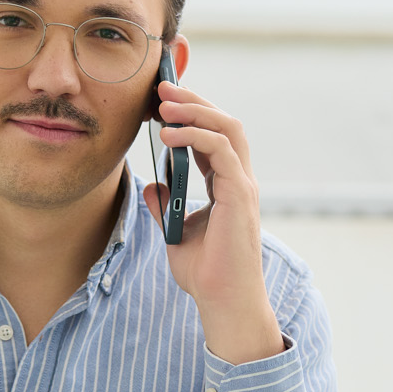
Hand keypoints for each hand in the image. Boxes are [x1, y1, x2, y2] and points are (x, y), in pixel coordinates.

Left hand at [146, 78, 284, 364]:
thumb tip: (149, 185)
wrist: (222, 302)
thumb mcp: (174, 231)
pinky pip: (223, 151)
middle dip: (193, 101)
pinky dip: (196, 136)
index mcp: (227, 185)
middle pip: (224, 123)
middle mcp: (239, 180)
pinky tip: (168, 135)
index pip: (214, 135)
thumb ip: (164, 205)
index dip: (190, 114)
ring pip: (228, 129)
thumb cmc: (205, 273)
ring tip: (163, 105)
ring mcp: (242, 186)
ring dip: (195, 111)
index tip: (159, 101)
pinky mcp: (240, 196)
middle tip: (160, 88)